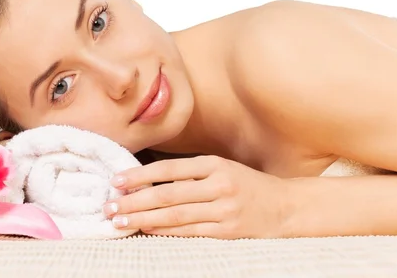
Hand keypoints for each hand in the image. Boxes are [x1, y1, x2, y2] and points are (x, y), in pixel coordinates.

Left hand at [103, 155, 289, 238]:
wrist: (287, 207)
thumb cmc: (247, 186)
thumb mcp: (222, 169)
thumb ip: (190, 173)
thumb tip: (147, 181)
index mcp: (215, 165)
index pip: (169, 169)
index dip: (139, 175)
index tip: (116, 181)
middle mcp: (219, 185)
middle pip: (167, 194)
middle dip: (134, 200)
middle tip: (109, 206)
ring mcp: (224, 210)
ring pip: (175, 215)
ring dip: (144, 218)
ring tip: (120, 220)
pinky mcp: (229, 232)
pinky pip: (190, 232)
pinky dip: (165, 231)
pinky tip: (146, 229)